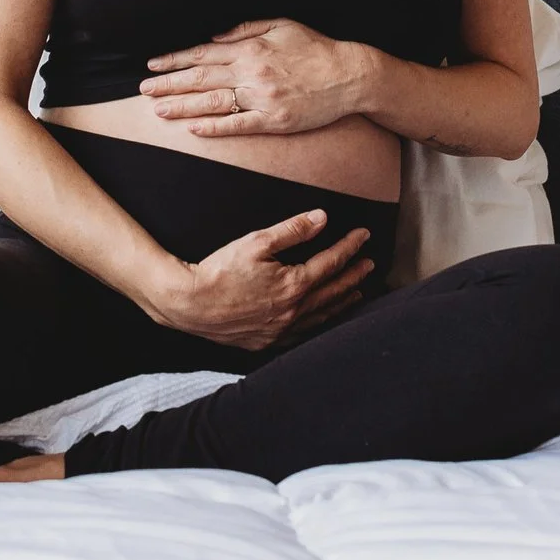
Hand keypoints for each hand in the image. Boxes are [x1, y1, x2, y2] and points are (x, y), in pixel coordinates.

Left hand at [138, 19, 371, 136]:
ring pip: (214, 102)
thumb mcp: (282, 25)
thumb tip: (214, 36)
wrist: (349, 75)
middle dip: (170, 83)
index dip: (175, 59)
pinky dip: (215, 126)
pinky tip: (194, 128)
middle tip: (144, 90)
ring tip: (159, 110)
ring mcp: (262, 97)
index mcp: (251, 48)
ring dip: (183, 106)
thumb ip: (246, 29)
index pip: (203, 53)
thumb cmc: (316, 48)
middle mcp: (252, 72)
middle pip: (201, 78)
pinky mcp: (274, 120)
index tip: (154, 65)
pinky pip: (239, 124)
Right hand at [144, 209, 372, 350]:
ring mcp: (281, 330)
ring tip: (357, 293)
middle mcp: (293, 311)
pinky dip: (320, 323)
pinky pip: (304, 334)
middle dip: (354, 275)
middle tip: (370, 265)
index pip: (331, 263)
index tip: (363, 236)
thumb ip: (292, 230)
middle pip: (333, 291)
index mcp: (293, 285)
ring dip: (342, 302)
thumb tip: (321, 218)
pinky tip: (322, 318)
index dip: (349, 247)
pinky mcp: (267, 341)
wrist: (189, 303)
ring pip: (322, 316)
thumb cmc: (219, 270)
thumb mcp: (256, 241)